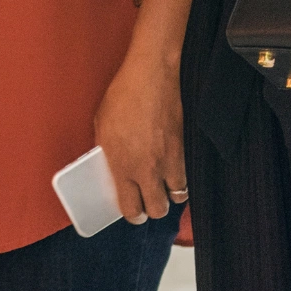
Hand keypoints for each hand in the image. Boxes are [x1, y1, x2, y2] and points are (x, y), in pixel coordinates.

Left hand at [94, 49, 185, 224]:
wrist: (153, 76)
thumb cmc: (123, 94)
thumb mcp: (103, 123)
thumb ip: (107, 150)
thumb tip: (110, 165)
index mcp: (121, 165)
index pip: (130, 208)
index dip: (132, 214)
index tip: (133, 210)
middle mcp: (147, 169)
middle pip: (157, 210)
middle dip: (153, 208)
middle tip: (149, 199)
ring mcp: (169, 162)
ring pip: (177, 197)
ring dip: (171, 194)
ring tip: (164, 184)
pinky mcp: (185, 151)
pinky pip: (187, 176)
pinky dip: (183, 177)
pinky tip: (176, 168)